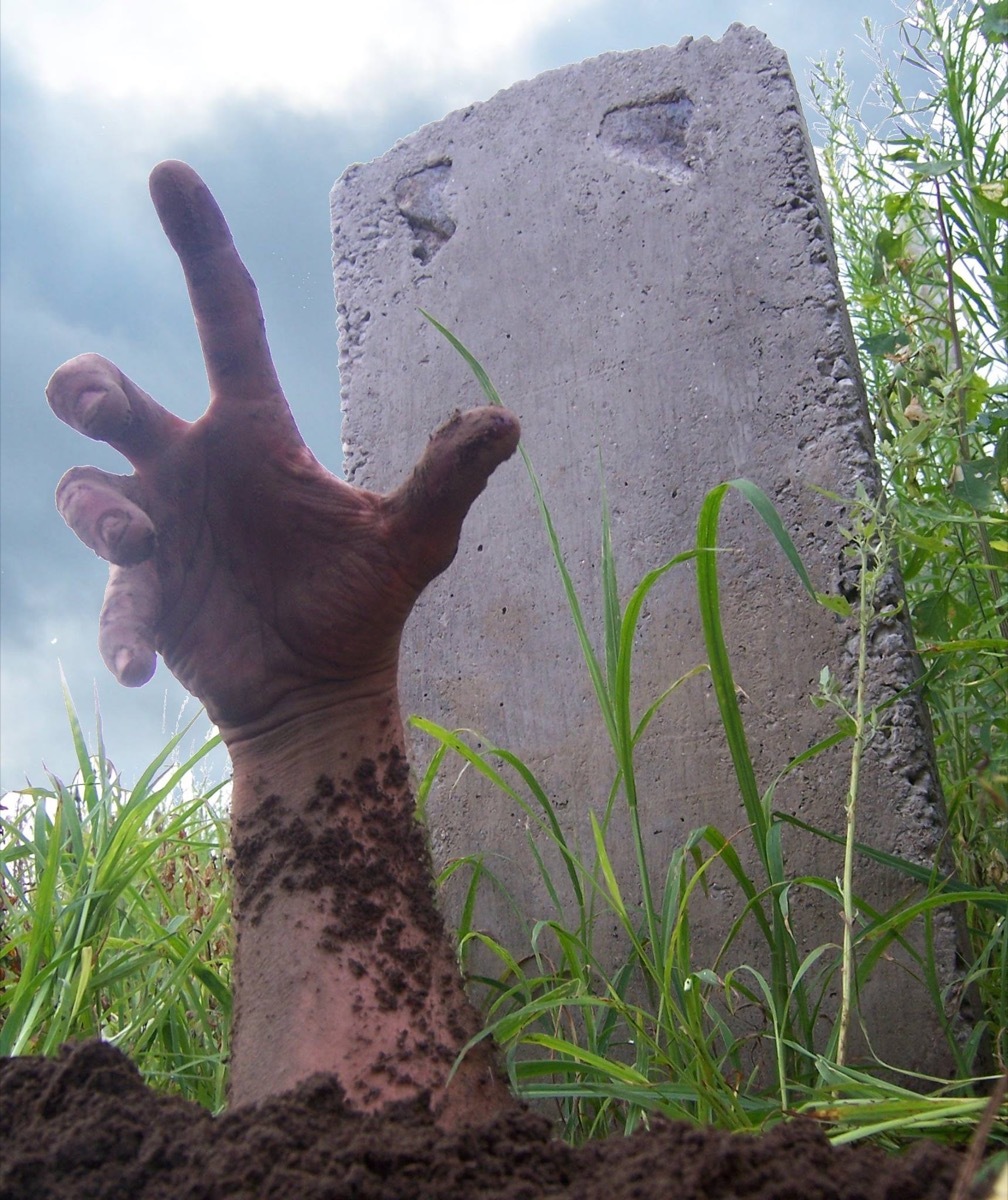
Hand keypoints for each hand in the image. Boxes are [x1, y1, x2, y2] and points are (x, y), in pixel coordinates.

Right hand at [47, 161, 518, 737]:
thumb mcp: (410, 539)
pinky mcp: (141, 597)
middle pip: (108, 396)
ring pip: (87, 492)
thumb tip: (507, 418)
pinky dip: (122, 629)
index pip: (225, 322)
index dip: (201, 248)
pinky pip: (112, 600)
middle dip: (84, 386)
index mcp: (255, 434)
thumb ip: (446, 480)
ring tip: (144, 553)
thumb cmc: (362, 604)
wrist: (321, 687)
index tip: (173, 173)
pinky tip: (144, 667)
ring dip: (102, 517)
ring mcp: (158, 529)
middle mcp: (194, 467)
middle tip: (97, 406)